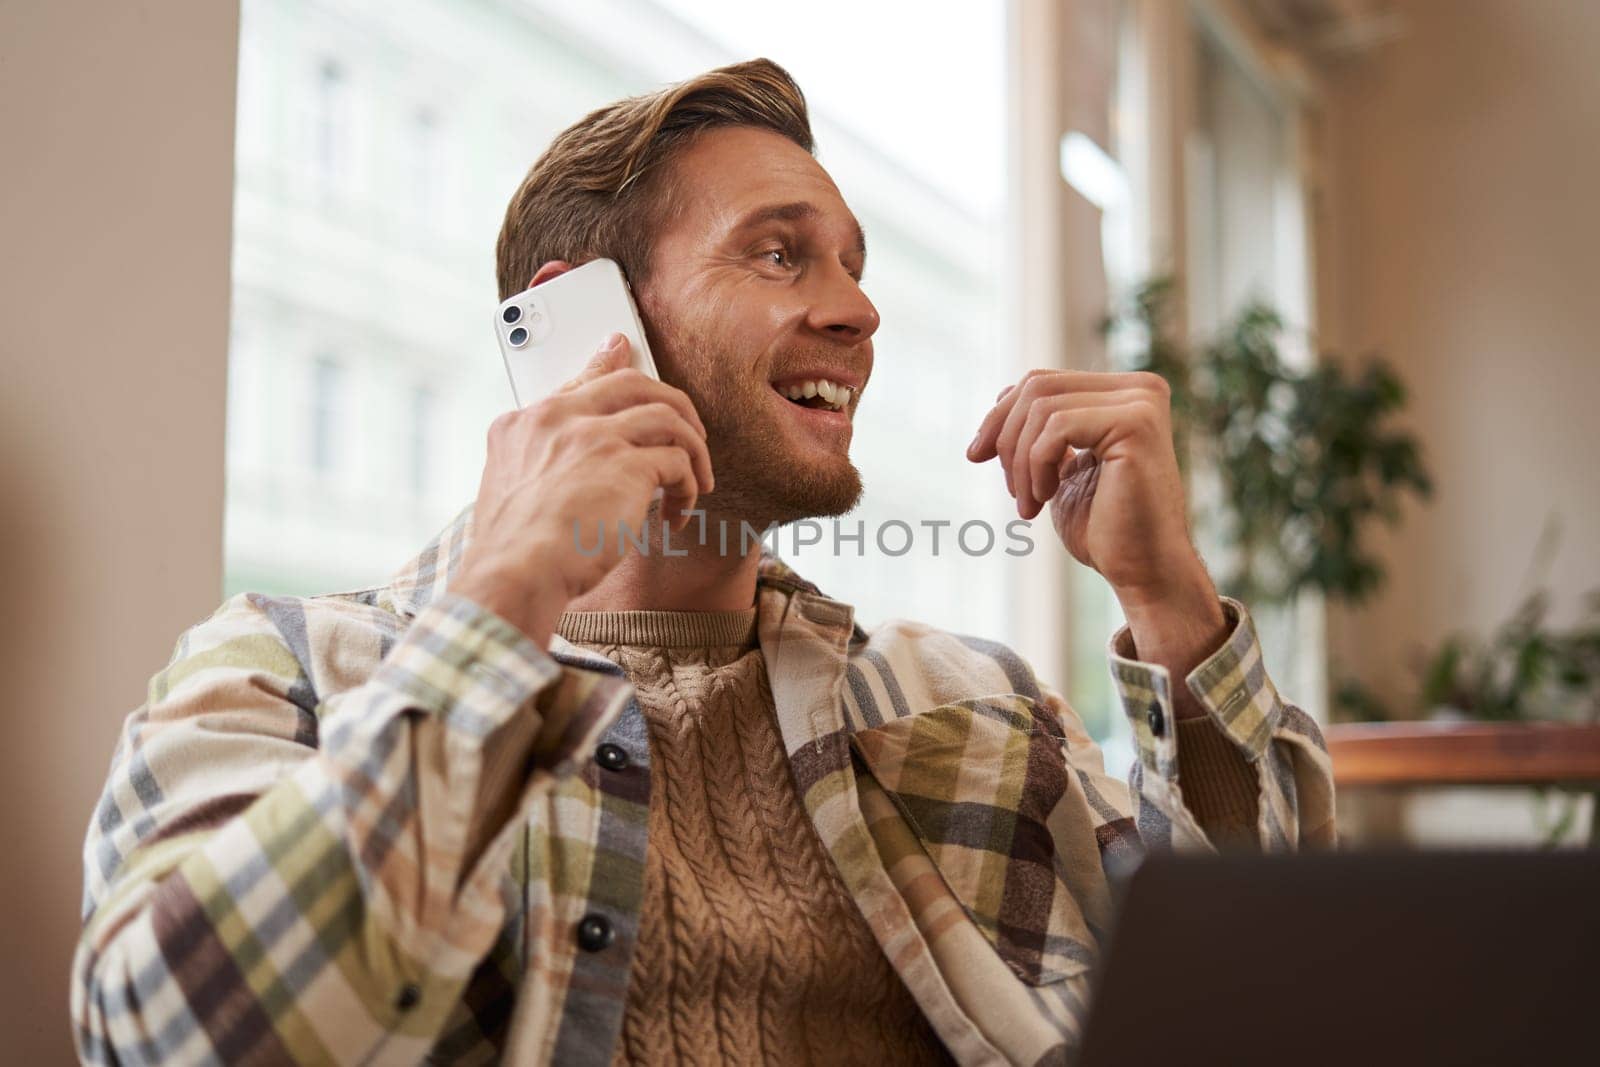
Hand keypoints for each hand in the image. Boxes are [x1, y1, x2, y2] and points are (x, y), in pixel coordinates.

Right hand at [449, 334, 713, 645]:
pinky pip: (679, 460)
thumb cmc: (511, 550)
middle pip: (631, 382)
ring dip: (693, 448)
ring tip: (698, 479)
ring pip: (667, 415)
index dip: (607, 365)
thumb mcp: (505, 490)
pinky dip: (689, 486)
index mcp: (524, 425)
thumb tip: (571, 473)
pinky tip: (679, 511)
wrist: (515, 573)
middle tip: (691, 431)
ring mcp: (593, 437)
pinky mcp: (626, 465)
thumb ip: (536, 463)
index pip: (578, 381)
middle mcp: (558, 420)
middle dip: (673, 402)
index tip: (621, 347)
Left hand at [968, 370, 1225, 711]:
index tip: (975, 455)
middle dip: (1005, 438)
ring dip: (1021, 462)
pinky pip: (1056, 428)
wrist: (1142, 571)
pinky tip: (1046, 499)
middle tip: (1010, 491)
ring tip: (1028, 504)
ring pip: (1042, 408)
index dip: (1000, 416)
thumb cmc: (1105, 529)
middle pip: (1038, 386)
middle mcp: (1140, 389)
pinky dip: (1037, 466)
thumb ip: (1043, 429)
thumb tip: (1001, 396)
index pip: (1043, 382)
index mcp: (1125, 393)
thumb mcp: (1062, 468)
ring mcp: (1141, 403)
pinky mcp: (1135, 424)